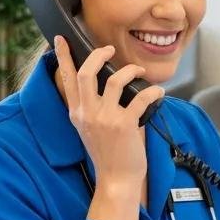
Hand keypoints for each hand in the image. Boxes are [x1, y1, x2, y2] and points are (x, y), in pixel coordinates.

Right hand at [53, 35, 163, 191]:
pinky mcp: (125, 125)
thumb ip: (92, 107)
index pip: (66, 79)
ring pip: (116, 79)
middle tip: (109, 49)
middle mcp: (87, 113)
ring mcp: (105, 119)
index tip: (60, 39)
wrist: (116, 180)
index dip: (63, 57)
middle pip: (87, 72)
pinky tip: (159, 93)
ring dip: (131, 70)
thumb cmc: (107, 154)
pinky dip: (153, 91)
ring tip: (140, 72)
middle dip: (98, 55)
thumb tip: (108, 82)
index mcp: (77, 113)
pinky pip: (141, 97)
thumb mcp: (89, 128)